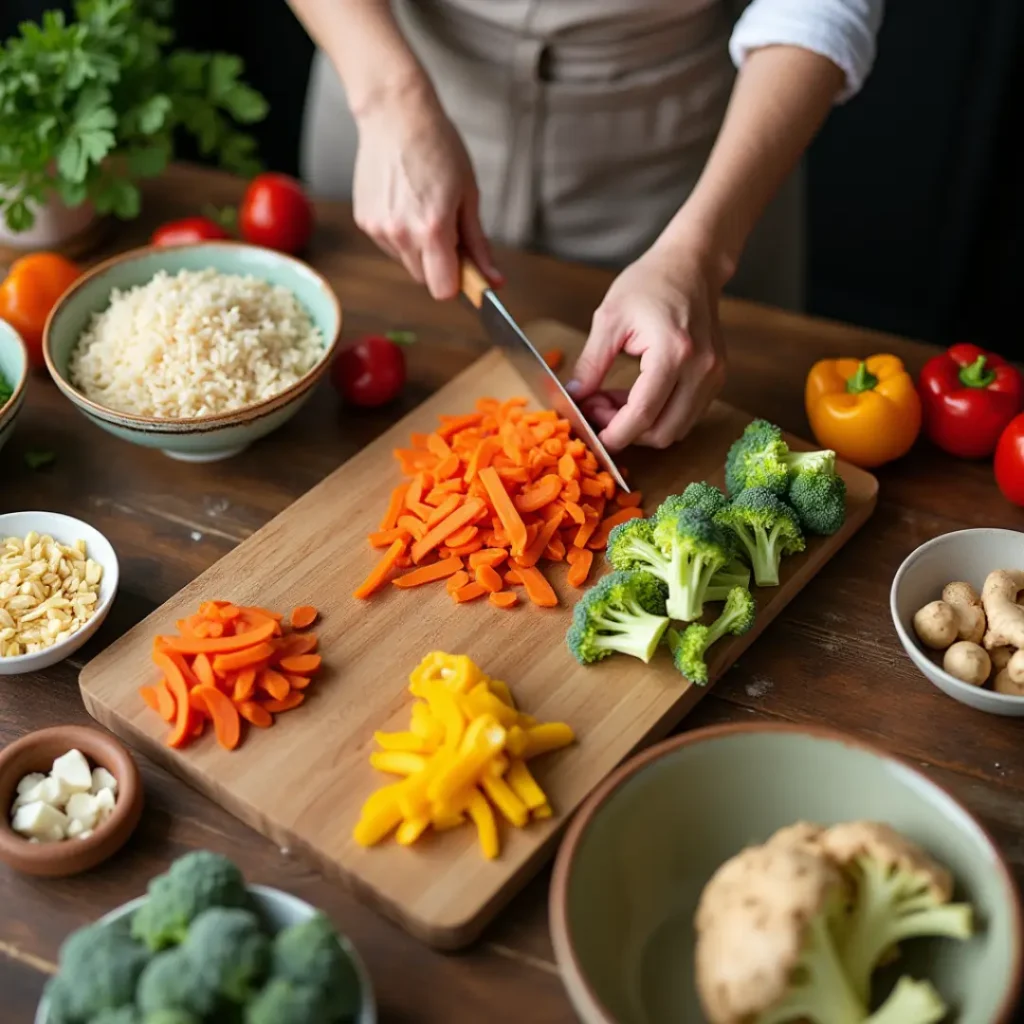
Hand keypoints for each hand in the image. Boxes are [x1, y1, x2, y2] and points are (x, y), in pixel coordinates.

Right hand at [352, 91, 500, 299]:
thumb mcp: (468, 195)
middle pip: (425, 279)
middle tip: (447, 228)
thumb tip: (494, 281)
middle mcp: (401, 234)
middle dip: (439, 264)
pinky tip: (404, 202)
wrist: (396, 115)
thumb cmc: (438, 147)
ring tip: (422, 206)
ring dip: (419, 249)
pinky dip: (400, 234)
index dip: (457, 282)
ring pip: (407, 262)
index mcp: (432, 229)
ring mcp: (379, 228)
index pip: (443, 290)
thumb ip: (478, 244)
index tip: (464, 266)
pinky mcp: (364, 221)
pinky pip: (389, 245)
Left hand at [568, 243, 726, 450]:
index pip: (644, 413)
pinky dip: (659, 416)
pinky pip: (686, 416)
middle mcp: (701, 369)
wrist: (691, 265)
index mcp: (673, 352)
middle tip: (598, 409)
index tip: (591, 435)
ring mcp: (713, 375)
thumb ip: (591, 363)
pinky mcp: (716, 378)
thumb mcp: (609, 318)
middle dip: (627, 432)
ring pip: (676, 430)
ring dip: (643, 427)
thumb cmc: (650, 282)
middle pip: (663, 432)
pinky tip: (636, 395)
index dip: (615, 434)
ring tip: (615, 401)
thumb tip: (574, 396)